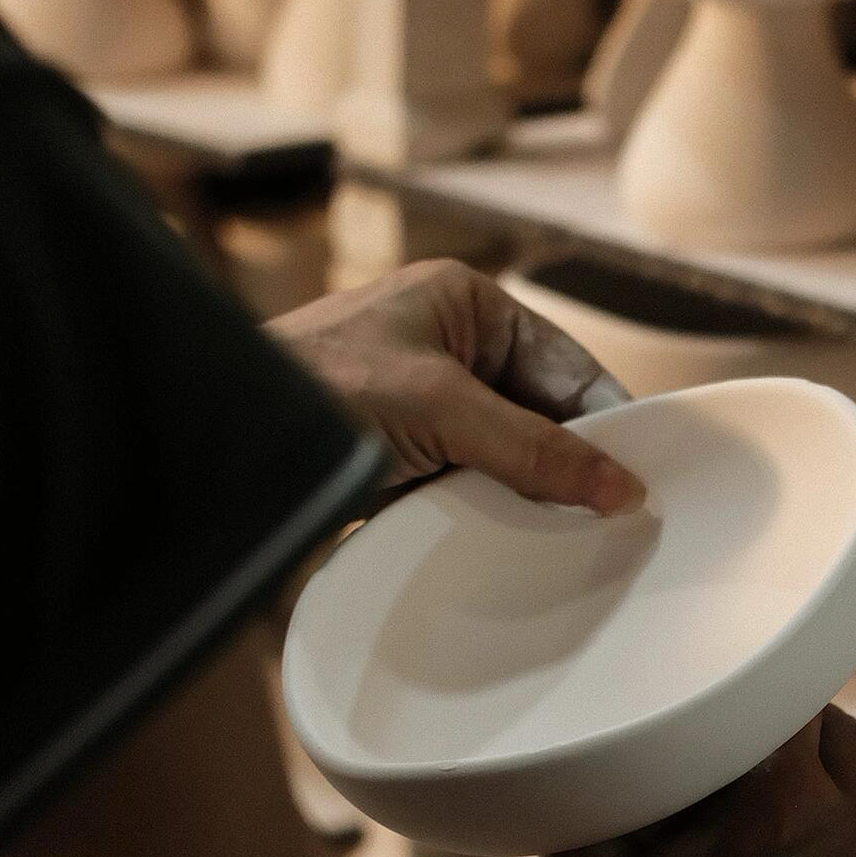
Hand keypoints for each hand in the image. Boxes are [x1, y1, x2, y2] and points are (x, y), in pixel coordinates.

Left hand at [272, 259, 642, 514]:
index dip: (610, 424)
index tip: (647, 482)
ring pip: (509, 459)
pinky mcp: (400, 459)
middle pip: (544, 417)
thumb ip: (534, 449)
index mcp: (465, 305)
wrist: (208, 433)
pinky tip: (516, 551)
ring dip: (530, 500)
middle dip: (572, 468)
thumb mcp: (441, 408)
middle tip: (617, 523)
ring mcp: (424, 406)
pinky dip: (490, 518)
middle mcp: (449, 348)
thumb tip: (621, 488)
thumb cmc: (312, 387)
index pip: (568, 367)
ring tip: (573, 544)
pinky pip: (469, 488)